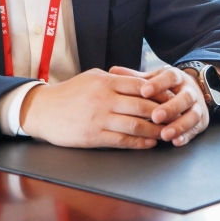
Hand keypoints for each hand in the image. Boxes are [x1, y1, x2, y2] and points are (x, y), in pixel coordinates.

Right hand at [19, 69, 163, 148]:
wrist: (43, 110)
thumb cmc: (69, 92)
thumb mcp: (91, 77)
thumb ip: (114, 79)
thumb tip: (139, 81)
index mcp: (105, 81)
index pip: (140, 85)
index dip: (159, 92)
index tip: (172, 97)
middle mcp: (104, 99)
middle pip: (143, 105)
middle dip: (163, 112)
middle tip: (176, 116)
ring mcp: (100, 118)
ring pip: (136, 125)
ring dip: (155, 130)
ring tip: (166, 132)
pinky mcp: (94, 136)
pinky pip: (122, 141)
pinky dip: (139, 143)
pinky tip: (149, 143)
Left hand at [109, 66, 208, 146]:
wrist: (194, 90)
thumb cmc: (166, 86)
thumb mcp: (153, 79)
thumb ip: (135, 78)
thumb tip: (113, 71)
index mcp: (176, 77)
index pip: (169, 77)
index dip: (158, 84)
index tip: (144, 91)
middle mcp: (189, 91)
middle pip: (184, 98)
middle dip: (170, 108)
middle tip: (155, 116)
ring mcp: (197, 106)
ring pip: (192, 115)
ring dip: (179, 125)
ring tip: (165, 134)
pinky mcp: (201, 122)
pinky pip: (195, 129)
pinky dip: (186, 136)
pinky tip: (176, 142)